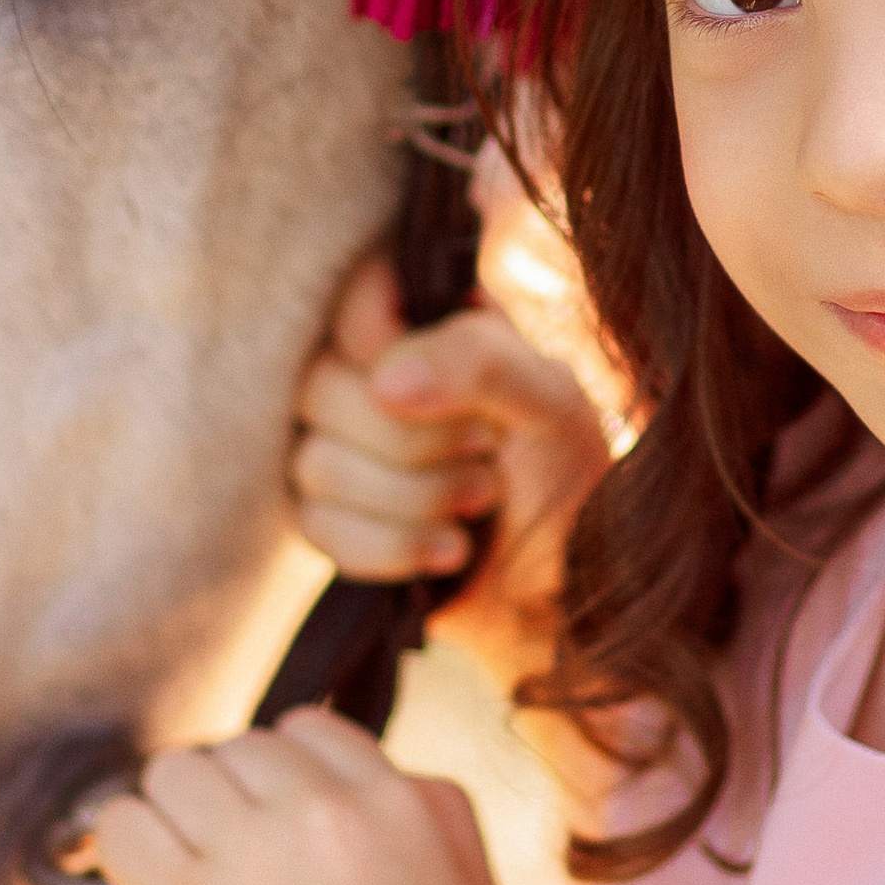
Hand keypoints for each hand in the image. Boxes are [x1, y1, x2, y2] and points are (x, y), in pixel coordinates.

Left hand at [92, 708, 505, 884]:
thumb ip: (440, 819)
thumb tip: (391, 775)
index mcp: (409, 803)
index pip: (309, 730)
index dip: (279, 782)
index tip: (271, 836)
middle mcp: (335, 809)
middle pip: (236, 747)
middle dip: (223, 807)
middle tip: (230, 880)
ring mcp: (260, 850)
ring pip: (173, 772)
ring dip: (170, 824)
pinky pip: (121, 822)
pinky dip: (121, 855)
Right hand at [289, 255, 612, 685]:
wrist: (571, 588)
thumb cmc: (571, 478)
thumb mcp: (552, 403)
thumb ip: (481, 363)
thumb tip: (383, 380)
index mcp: (423, 319)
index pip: (352, 295)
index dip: (391, 345)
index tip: (462, 392)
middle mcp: (367, 373)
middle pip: (319, 387)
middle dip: (415, 440)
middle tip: (488, 451)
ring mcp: (339, 447)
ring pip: (314, 463)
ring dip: (413, 497)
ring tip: (481, 502)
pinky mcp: (330, 518)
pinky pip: (314, 526)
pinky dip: (392, 547)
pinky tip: (451, 550)